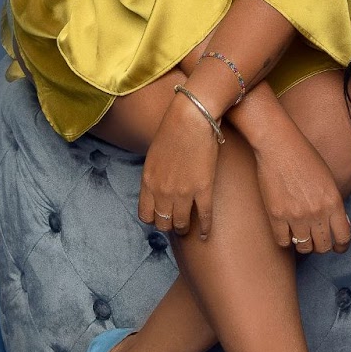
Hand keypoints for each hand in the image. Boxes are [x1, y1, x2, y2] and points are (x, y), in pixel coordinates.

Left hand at [137, 91, 220, 240]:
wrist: (192, 118)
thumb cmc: (173, 130)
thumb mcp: (154, 155)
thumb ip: (154, 175)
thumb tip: (159, 185)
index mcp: (148, 181)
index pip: (145, 214)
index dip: (152, 219)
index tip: (160, 217)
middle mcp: (162, 191)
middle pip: (162, 223)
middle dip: (168, 226)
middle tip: (175, 224)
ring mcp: (182, 192)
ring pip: (181, 224)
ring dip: (184, 228)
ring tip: (188, 229)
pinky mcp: (203, 189)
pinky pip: (203, 216)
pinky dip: (204, 228)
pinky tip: (205, 234)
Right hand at [251, 121, 350, 254]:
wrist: (279, 145)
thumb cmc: (304, 157)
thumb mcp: (328, 179)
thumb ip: (334, 203)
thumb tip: (339, 226)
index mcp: (333, 201)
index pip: (343, 237)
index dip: (342, 246)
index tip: (338, 247)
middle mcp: (317, 212)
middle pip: (323, 246)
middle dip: (322, 245)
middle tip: (317, 239)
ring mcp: (296, 215)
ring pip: (303, 248)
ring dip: (303, 244)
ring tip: (301, 235)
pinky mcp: (276, 215)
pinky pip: (283, 241)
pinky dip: (285, 239)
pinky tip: (286, 231)